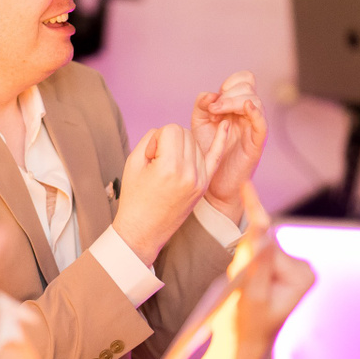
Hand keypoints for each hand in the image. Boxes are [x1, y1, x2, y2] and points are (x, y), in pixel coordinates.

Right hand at [113, 124, 208, 265]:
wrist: (143, 231)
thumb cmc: (134, 198)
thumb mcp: (133, 163)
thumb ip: (150, 138)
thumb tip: (167, 132)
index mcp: (169, 167)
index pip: (171, 129)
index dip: (157, 138)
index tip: (149, 155)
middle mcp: (189, 173)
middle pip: (185, 133)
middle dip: (169, 140)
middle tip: (156, 161)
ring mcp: (199, 181)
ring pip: (195, 143)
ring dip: (181, 147)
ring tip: (167, 167)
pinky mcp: (203, 186)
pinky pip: (215, 158)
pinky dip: (220, 142)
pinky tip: (226, 126)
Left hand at [192, 71, 266, 222]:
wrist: (212, 182)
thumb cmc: (208, 152)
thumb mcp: (200, 123)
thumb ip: (202, 105)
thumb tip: (211, 95)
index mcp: (236, 106)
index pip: (243, 80)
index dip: (229, 84)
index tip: (213, 100)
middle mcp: (247, 114)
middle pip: (249, 87)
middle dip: (229, 94)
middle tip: (213, 109)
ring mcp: (252, 127)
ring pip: (255, 102)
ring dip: (234, 102)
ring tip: (217, 114)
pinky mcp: (256, 143)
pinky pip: (261, 123)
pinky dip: (255, 112)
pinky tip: (246, 107)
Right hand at [218, 185, 314, 352]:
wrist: (242, 350)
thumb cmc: (246, 329)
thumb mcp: (252, 295)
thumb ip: (257, 261)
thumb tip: (263, 227)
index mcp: (303, 273)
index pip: (270, 240)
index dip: (254, 211)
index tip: (244, 183)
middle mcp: (301, 267)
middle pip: (262, 242)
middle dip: (244, 254)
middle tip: (237, 282)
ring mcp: (288, 268)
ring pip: (256, 247)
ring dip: (242, 261)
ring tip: (241, 289)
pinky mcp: (274, 270)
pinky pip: (254, 254)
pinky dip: (242, 263)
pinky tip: (244, 283)